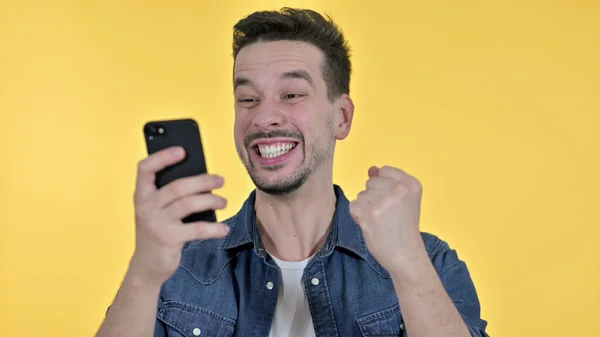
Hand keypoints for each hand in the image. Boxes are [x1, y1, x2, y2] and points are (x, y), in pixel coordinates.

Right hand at [129, 146, 229, 285]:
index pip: (145, 169)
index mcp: (142, 196)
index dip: (162, 157)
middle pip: (178, 186)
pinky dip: (214, 228)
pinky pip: (197, 229)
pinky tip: (224, 228)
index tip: (182, 151)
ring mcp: (156, 223)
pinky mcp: (168, 239)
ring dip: (212, 200)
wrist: (147, 267)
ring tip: (224, 202)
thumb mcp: (158, 212)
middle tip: (220, 179)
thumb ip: (171, 196)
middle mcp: (146, 207)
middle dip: (203, 180)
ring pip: (190, 204)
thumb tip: (203, 180)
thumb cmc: (158, 232)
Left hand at [349, 165, 424, 273]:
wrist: (406, 255)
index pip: (384, 171)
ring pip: (361, 195)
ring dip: (366, 208)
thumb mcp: (404, 200)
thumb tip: (371, 168)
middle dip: (373, 198)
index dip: (383, 187)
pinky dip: (358, 216)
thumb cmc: (403, 228)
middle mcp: (399, 189)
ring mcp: (383, 200)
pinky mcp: (369, 212)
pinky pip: (354, 206)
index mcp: (411, 184)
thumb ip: (388, 182)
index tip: (394, 204)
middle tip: (387, 215)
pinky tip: (372, 226)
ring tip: (381, 222)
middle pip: (370, 182)